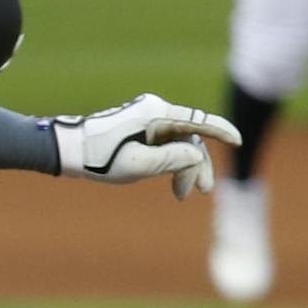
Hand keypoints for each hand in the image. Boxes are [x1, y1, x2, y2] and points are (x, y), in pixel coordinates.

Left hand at [51, 96, 241, 199]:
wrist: (70, 151)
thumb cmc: (99, 158)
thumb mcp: (137, 165)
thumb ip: (171, 160)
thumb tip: (198, 155)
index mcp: (156, 114)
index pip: (197, 120)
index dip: (220, 131)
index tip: (238, 141)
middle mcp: (155, 112)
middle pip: (189, 138)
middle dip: (197, 165)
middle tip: (202, 191)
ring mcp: (149, 120)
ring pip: (179, 144)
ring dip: (183, 168)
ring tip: (181, 195)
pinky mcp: (142, 129)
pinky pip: (166, 145)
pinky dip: (170, 164)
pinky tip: (172, 184)